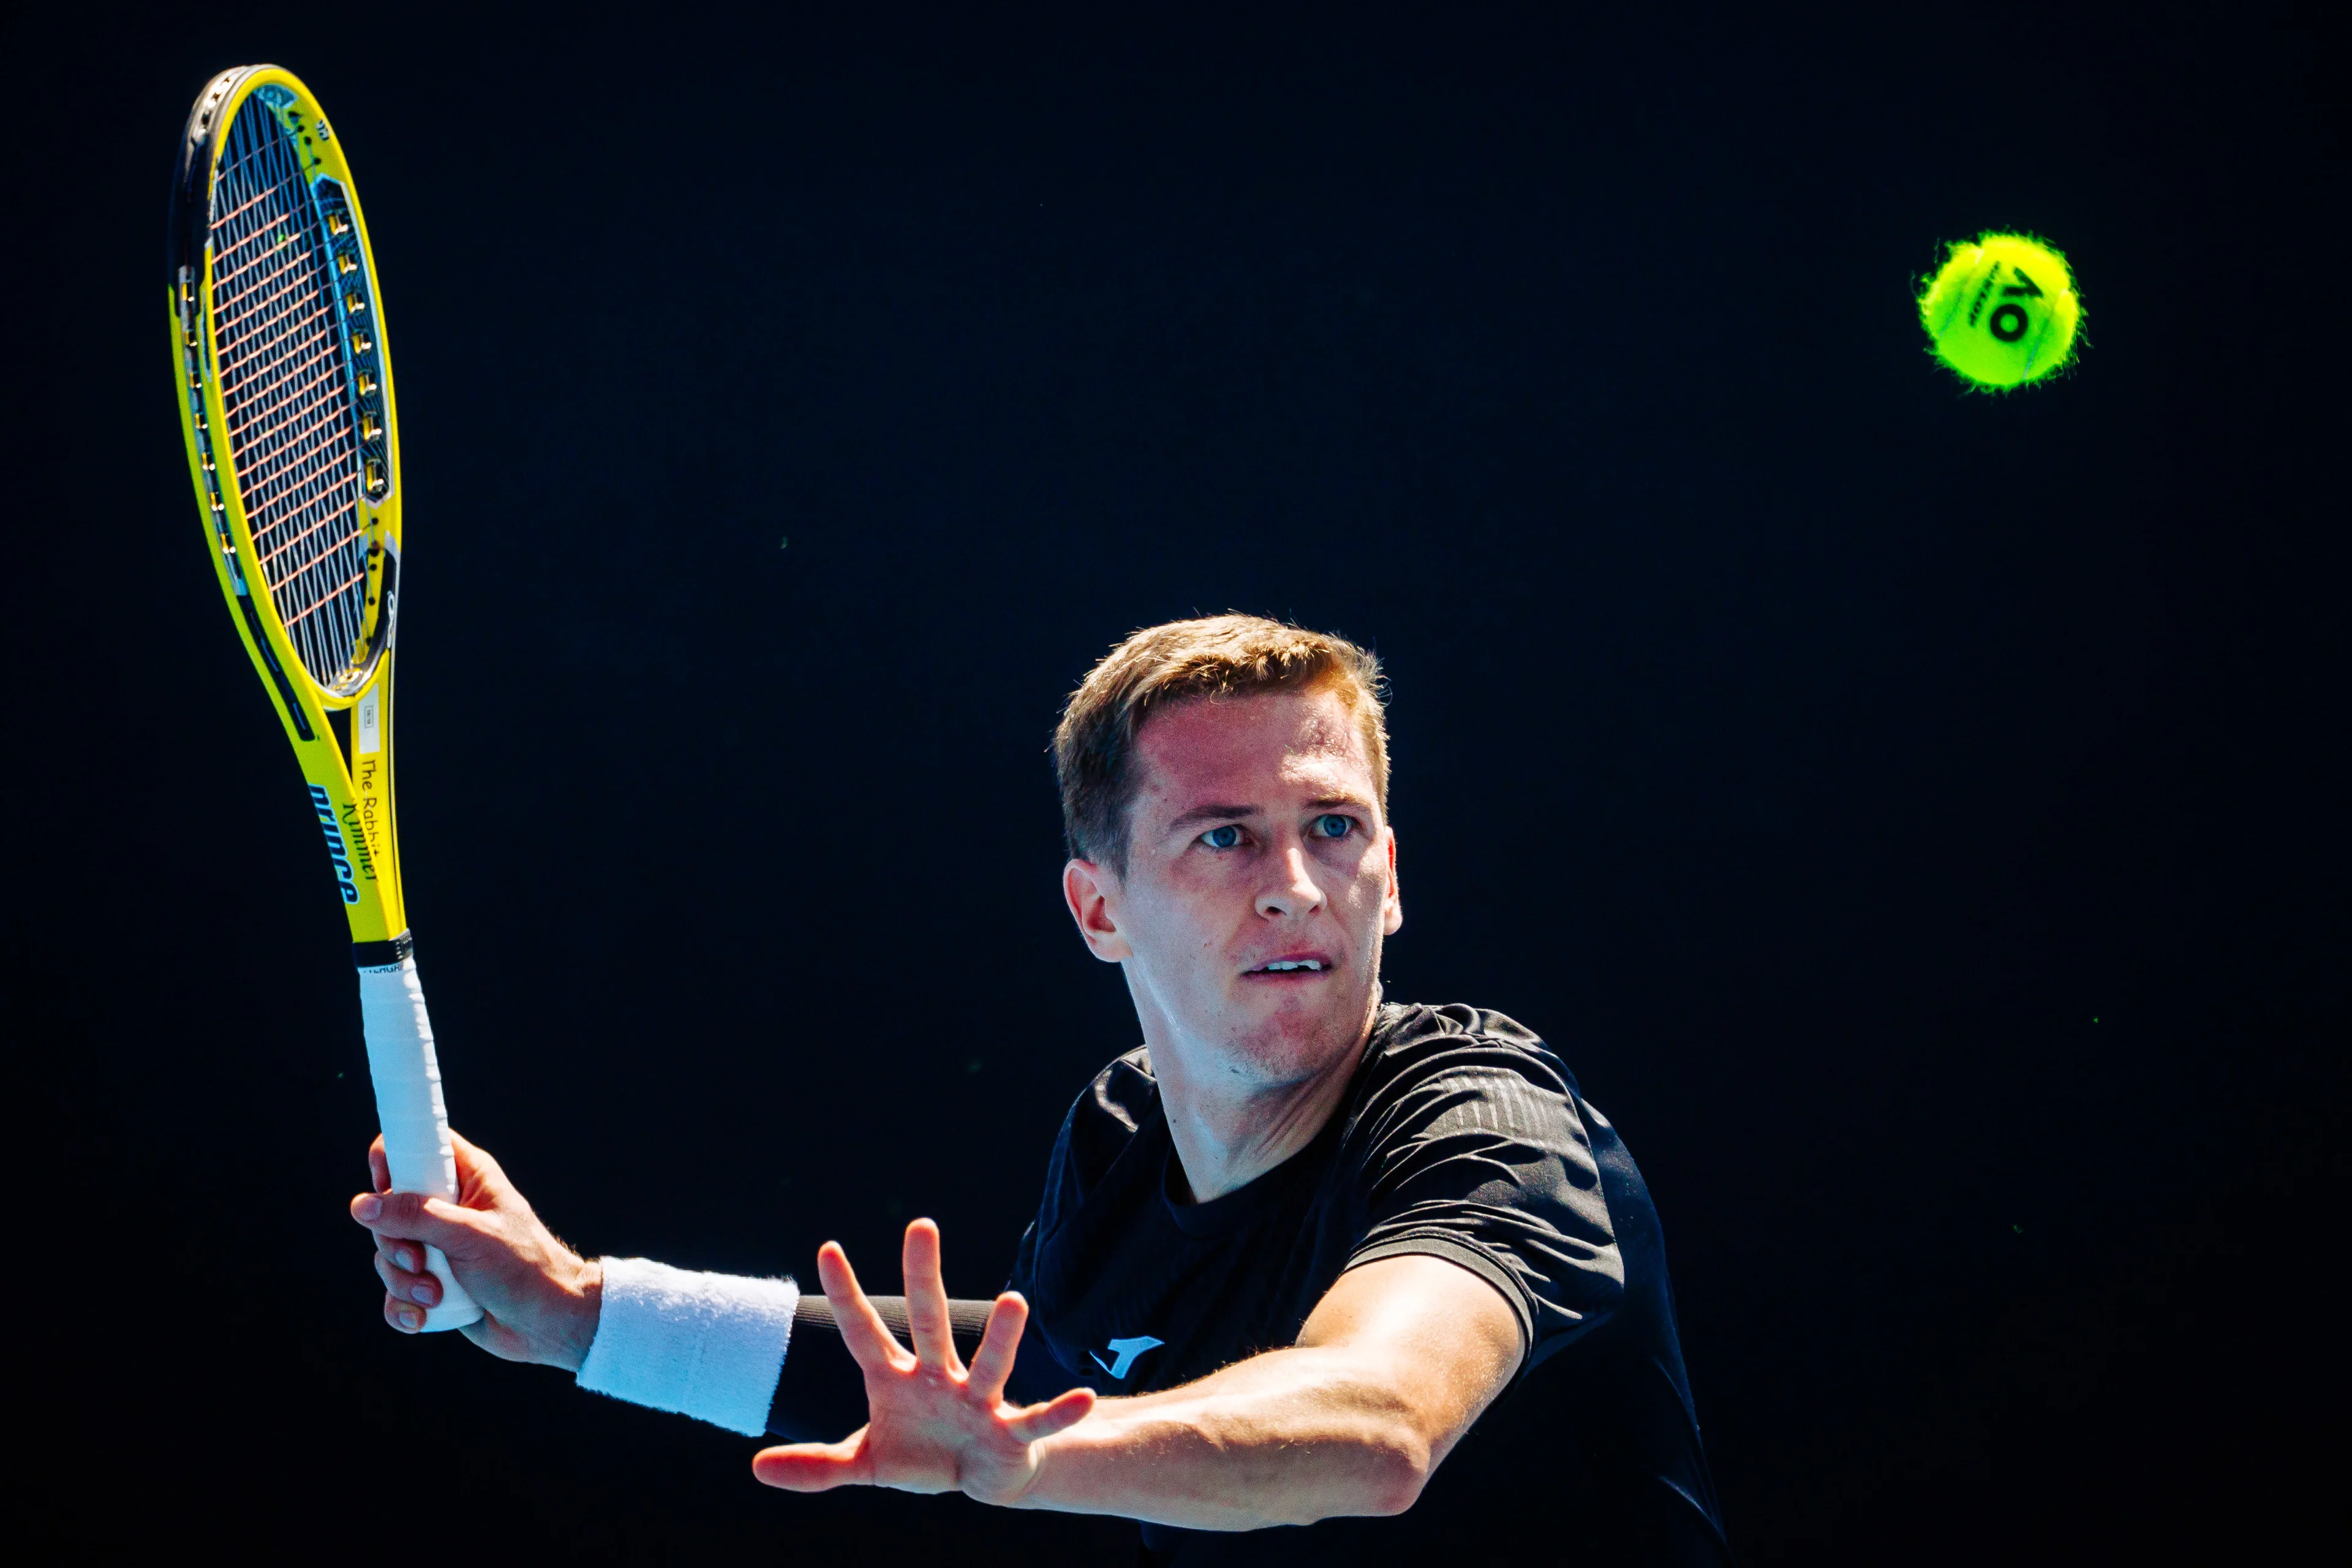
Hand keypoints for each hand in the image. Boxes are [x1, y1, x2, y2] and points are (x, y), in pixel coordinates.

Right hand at [349, 1130, 600, 1368]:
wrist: (546, 1322)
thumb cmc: (523, 1266)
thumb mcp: (469, 1235)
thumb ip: (415, 1216)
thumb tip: (362, 1205)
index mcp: (467, 1177)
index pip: (416, 1145)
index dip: (391, 1160)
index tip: (386, 1189)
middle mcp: (448, 1206)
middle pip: (387, 1207)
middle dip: (395, 1242)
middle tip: (420, 1260)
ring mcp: (437, 1245)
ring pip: (387, 1252)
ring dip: (403, 1281)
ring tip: (434, 1295)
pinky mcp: (431, 1280)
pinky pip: (394, 1290)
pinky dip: (402, 1306)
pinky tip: (421, 1317)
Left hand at [751, 1220, 1094, 1504]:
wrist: (981, 1477)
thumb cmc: (923, 1454)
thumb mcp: (865, 1462)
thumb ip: (816, 1466)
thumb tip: (757, 1468)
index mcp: (897, 1379)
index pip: (864, 1332)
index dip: (846, 1295)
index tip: (827, 1249)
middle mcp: (938, 1377)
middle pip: (928, 1321)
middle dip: (921, 1277)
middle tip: (921, 1225)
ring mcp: (977, 1401)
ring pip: (989, 1363)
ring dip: (1001, 1335)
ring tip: (1014, 1300)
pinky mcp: (1009, 1433)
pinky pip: (1037, 1419)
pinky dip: (1061, 1411)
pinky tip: (1086, 1396)